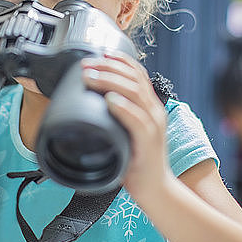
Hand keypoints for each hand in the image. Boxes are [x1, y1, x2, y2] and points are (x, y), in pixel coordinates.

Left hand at [81, 53, 173, 200]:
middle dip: (108, 68)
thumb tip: (90, 102)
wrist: (155, 188)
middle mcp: (154, 111)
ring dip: (110, 82)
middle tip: (86, 66)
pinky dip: (123, 107)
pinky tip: (110, 101)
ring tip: (91, 77)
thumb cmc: (136, 160)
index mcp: (150, 106)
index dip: (120, 60)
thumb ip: (115, 116)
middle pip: (134, 78)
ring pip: (134, 93)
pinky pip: (137, 120)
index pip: (138, 73)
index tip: (100, 53)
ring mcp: (154, 125)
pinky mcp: (149, 142)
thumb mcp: (125, 131)